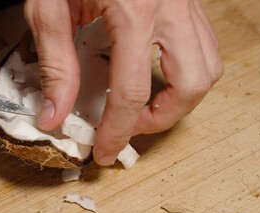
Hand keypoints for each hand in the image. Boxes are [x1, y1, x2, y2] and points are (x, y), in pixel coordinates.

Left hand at [23, 0, 222, 165]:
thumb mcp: (51, 9)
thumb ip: (55, 65)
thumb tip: (54, 114)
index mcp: (134, 11)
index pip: (133, 91)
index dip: (118, 130)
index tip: (105, 151)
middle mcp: (170, 9)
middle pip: (192, 84)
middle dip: (163, 119)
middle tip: (131, 128)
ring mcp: (185, 4)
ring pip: (209, 67)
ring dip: (181, 99)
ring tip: (148, 108)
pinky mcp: (186, 2)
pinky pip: (204, 46)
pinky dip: (187, 72)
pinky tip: (160, 75)